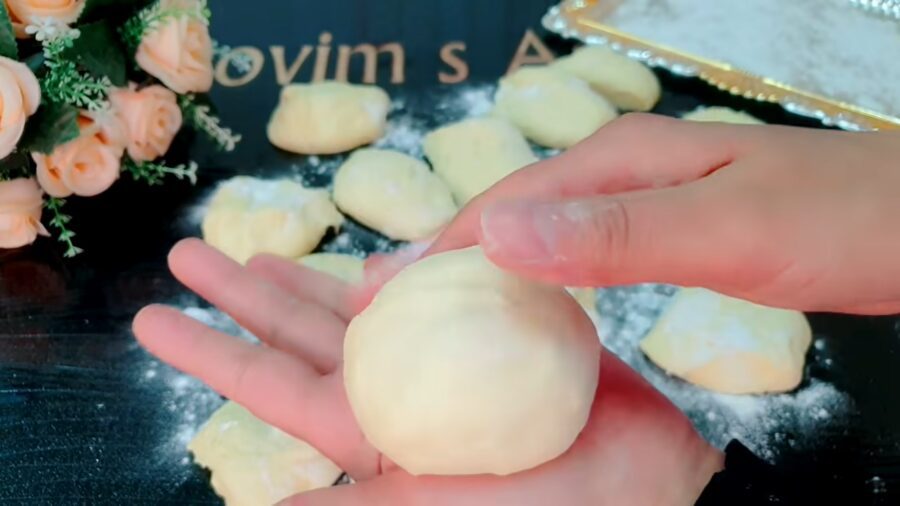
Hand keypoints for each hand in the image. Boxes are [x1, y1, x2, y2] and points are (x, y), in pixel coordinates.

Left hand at [133, 239, 721, 504]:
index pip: (273, 387)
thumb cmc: (557, 503)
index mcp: (374, 432)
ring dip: (307, 280)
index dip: (213, 352)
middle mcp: (396, 394)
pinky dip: (400, 273)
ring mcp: (440, 362)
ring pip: (357, 310)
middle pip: (302, 335)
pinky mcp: (488, 331)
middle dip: (245, 298)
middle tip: (191, 255)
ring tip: (255, 251)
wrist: (653, 479)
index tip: (157, 318)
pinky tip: (367, 259)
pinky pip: (433, 291)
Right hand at [388, 114, 899, 314]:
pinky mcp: (674, 226)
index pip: (508, 203)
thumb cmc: (836, 220)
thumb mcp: (720, 229)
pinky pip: (588, 252)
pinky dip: (549, 278)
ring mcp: (651, 196)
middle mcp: (626, 170)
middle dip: (456, 256)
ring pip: (550, 230)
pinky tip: (538, 304)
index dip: (445, 248)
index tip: (390, 297)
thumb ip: (612, 233)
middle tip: (400, 309)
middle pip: (518, 211)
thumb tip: (499, 232)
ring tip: (450, 311)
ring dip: (498, 268)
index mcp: (622, 160)